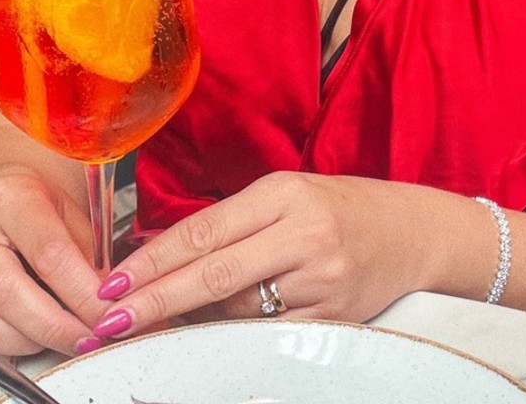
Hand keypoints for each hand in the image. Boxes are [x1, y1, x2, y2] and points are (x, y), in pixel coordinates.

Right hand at [0, 169, 104, 355]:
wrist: (2, 200)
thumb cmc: (41, 206)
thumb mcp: (74, 213)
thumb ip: (89, 257)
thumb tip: (105, 305)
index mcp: (10, 197)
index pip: (47, 251)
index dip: (80, 290)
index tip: (106, 313)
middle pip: (5, 291)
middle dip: (53, 325)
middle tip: (87, 339)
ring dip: (29, 341)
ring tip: (61, 337)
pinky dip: (0, 349)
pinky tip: (29, 340)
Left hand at [82, 172, 429, 346]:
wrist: (413, 233)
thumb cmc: (342, 208)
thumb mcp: (287, 195)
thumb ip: (233, 224)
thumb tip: (166, 259)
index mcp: (283, 193)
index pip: (205, 229)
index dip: (155, 258)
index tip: (115, 280)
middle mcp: (302, 233)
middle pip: (214, 274)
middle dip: (156, 299)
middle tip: (112, 318)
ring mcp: (319, 279)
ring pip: (237, 310)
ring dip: (193, 319)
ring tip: (164, 318)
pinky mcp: (331, 317)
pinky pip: (266, 332)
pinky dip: (234, 331)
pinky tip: (217, 327)